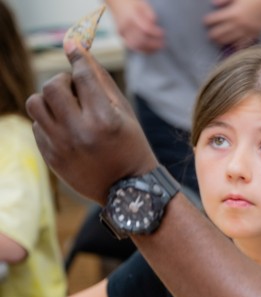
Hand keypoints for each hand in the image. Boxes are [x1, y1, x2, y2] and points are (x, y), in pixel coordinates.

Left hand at [26, 42, 156, 205]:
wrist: (128, 191)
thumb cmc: (131, 147)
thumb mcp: (126, 114)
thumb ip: (102, 82)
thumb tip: (78, 50)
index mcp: (105, 120)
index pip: (82, 76)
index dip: (77, 58)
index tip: (73, 48)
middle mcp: (80, 133)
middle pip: (52, 86)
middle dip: (62, 81)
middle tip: (73, 89)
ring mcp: (63, 147)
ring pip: (36, 104)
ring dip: (48, 100)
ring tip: (65, 108)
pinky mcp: (53, 159)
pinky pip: (37, 126)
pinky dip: (49, 122)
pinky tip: (67, 130)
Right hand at [106, 0, 163, 52]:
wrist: (116, 1)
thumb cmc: (131, 2)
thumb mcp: (142, 4)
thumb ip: (149, 14)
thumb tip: (154, 25)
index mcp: (131, 16)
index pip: (145, 29)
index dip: (155, 33)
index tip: (163, 33)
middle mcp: (125, 26)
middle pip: (141, 40)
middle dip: (154, 44)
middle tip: (163, 44)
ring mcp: (122, 32)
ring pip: (137, 46)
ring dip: (149, 49)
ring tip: (158, 49)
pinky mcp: (122, 36)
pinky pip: (133, 46)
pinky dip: (143, 50)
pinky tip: (151, 51)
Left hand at [204, 0, 260, 49]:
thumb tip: (214, 4)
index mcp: (233, 13)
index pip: (216, 19)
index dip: (209, 21)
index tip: (205, 22)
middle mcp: (239, 25)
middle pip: (221, 33)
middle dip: (213, 34)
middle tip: (209, 35)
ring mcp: (247, 31)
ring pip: (231, 40)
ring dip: (222, 41)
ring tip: (217, 42)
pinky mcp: (254, 34)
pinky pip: (244, 44)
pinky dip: (237, 46)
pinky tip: (232, 47)